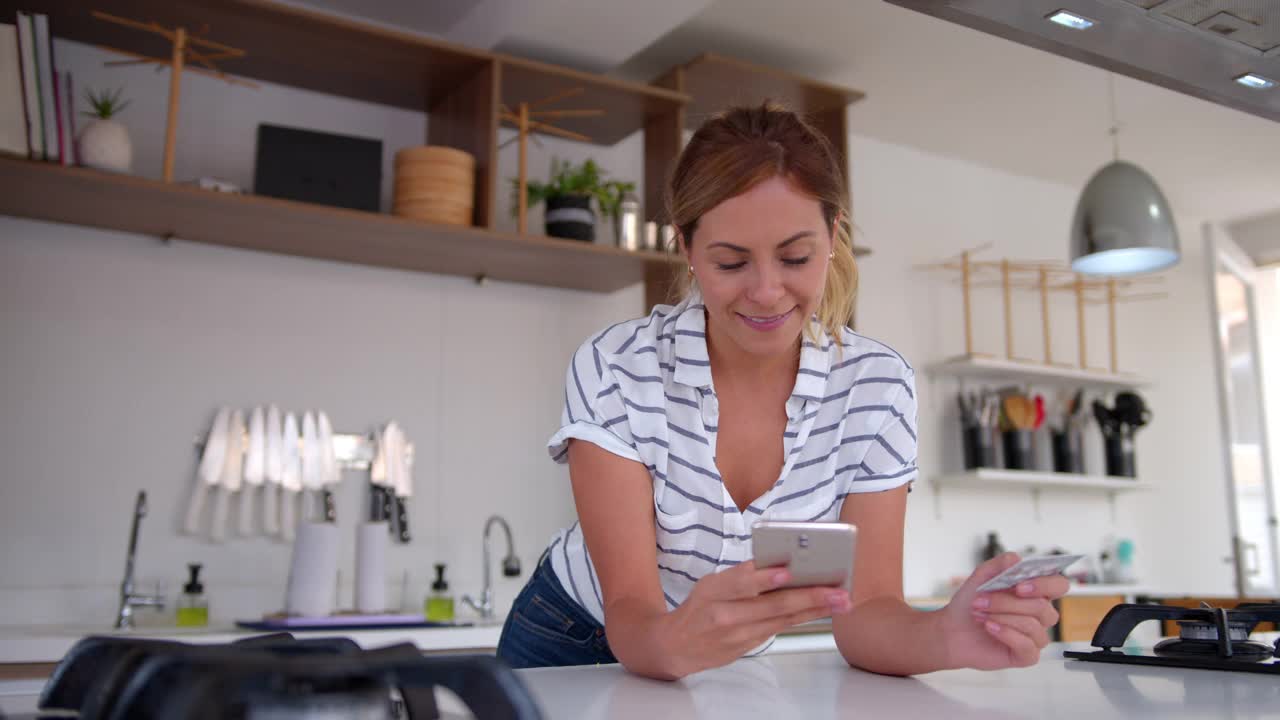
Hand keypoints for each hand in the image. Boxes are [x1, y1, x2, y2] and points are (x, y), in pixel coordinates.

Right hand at [659, 561, 851, 676]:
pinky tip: (822, 611)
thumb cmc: (698, 608)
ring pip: (782, 619)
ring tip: (840, 600)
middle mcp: (725, 614)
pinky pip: (780, 629)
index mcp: (713, 590)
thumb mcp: (710, 584)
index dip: (766, 577)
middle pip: (772, 604)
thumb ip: (740, 576)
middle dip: (809, 596)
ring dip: (815, 609)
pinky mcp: (747, 647)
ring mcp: (738, 634)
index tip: (789, 570)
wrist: (677, 645)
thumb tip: (777, 563)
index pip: (741, 581)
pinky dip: (803, 618)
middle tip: (836, 590)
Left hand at [937, 552, 1068, 669]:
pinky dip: (1005, 633)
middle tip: (982, 600)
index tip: (1019, 586)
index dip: (1045, 585)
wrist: (952, 630)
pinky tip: (989, 627)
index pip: (1058, 585)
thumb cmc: (970, 604)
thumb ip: (999, 565)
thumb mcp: (981, 578)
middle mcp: (1039, 615)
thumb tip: (1016, 559)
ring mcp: (1035, 636)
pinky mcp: (1027, 655)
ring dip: (1001, 616)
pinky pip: (1027, 645)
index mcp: (1035, 593)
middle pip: (1042, 607)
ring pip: (1032, 625)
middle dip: (1008, 603)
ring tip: (980, 613)